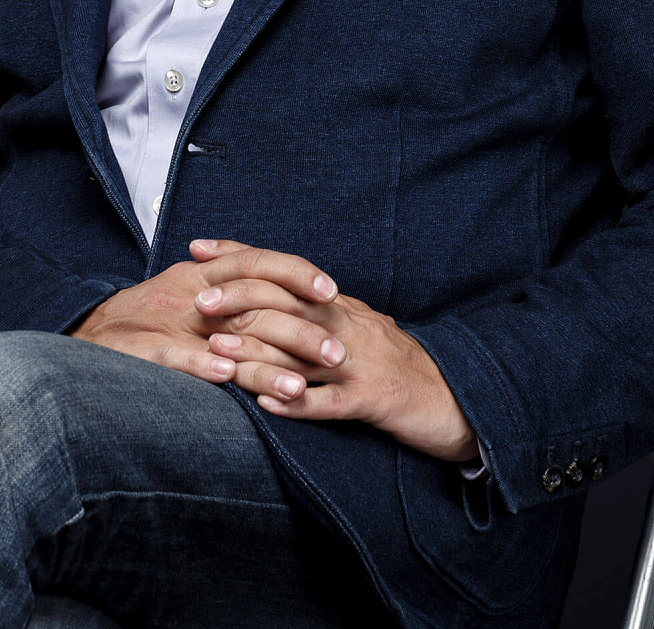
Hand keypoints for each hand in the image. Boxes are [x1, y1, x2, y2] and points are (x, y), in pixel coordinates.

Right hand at [67, 240, 341, 389]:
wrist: (88, 334)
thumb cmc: (148, 319)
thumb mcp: (191, 296)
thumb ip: (233, 293)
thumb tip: (288, 300)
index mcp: (203, 273)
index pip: (259, 261)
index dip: (297, 273)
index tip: (334, 294)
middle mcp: (191, 291)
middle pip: (253, 298)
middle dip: (299, 329)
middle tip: (337, 355)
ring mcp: (169, 321)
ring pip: (223, 334)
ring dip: (262, 364)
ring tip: (299, 387)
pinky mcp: (145, 350)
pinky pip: (176, 356)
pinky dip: (201, 365)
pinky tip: (229, 378)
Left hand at [191, 239, 479, 462]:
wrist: (456, 397)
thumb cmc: (396, 366)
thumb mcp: (355, 329)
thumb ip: (314, 314)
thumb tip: (261, 302)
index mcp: (339, 304)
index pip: (283, 270)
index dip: (240, 257)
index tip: (197, 248)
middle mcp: (347, 324)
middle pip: (288, 301)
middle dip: (240, 298)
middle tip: (200, 302)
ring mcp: (360, 361)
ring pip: (303, 351)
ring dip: (259, 351)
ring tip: (220, 352)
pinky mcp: (373, 400)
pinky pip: (332, 403)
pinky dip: (300, 404)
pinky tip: (269, 406)